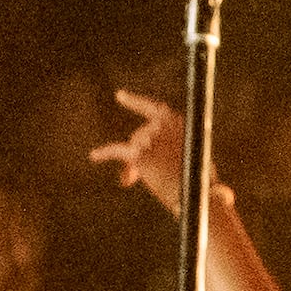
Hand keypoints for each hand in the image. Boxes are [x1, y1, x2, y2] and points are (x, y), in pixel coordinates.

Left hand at [94, 87, 182, 210]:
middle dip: (137, 153)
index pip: (154, 108)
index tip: (119, 96)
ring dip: (131, 164)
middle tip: (136, 176)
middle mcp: (162, 125)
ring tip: (135, 180)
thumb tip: (136, 159)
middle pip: (139, 135)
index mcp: (179, 123)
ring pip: (130, 148)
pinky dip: (104, 153)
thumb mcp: (187, 157)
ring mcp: (149, 137)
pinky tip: (94, 156)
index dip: (136, 102)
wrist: (195, 195)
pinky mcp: (137, 153)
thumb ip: (166, 148)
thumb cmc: (194, 181)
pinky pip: (116, 151)